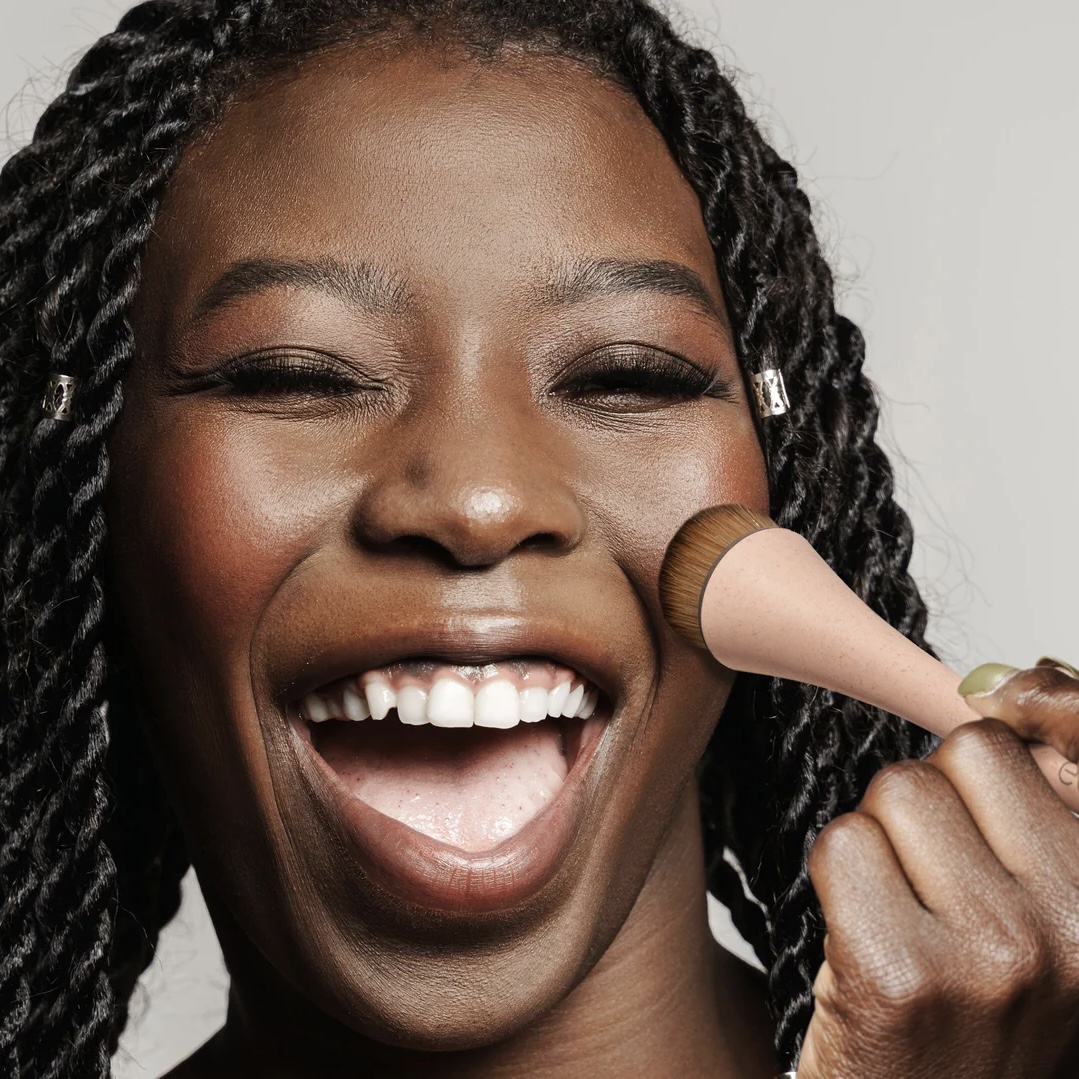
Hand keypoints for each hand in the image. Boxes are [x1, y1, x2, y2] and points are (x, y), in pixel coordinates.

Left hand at [797, 663, 1078, 1078]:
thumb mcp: (1050, 915)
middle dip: (932, 800)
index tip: (990, 746)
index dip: (1008, 733)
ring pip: (897, 792)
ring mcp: (997, 954)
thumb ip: (1044, 804)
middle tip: (934, 883)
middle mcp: (1077, 927)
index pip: (1060, 742)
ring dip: (880, 840)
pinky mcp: (904, 977)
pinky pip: (845, 846)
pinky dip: (836, 880)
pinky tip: (862, 946)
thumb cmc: (979, 1019)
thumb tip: (1011, 683)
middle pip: (964, 754)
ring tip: (902, 917)